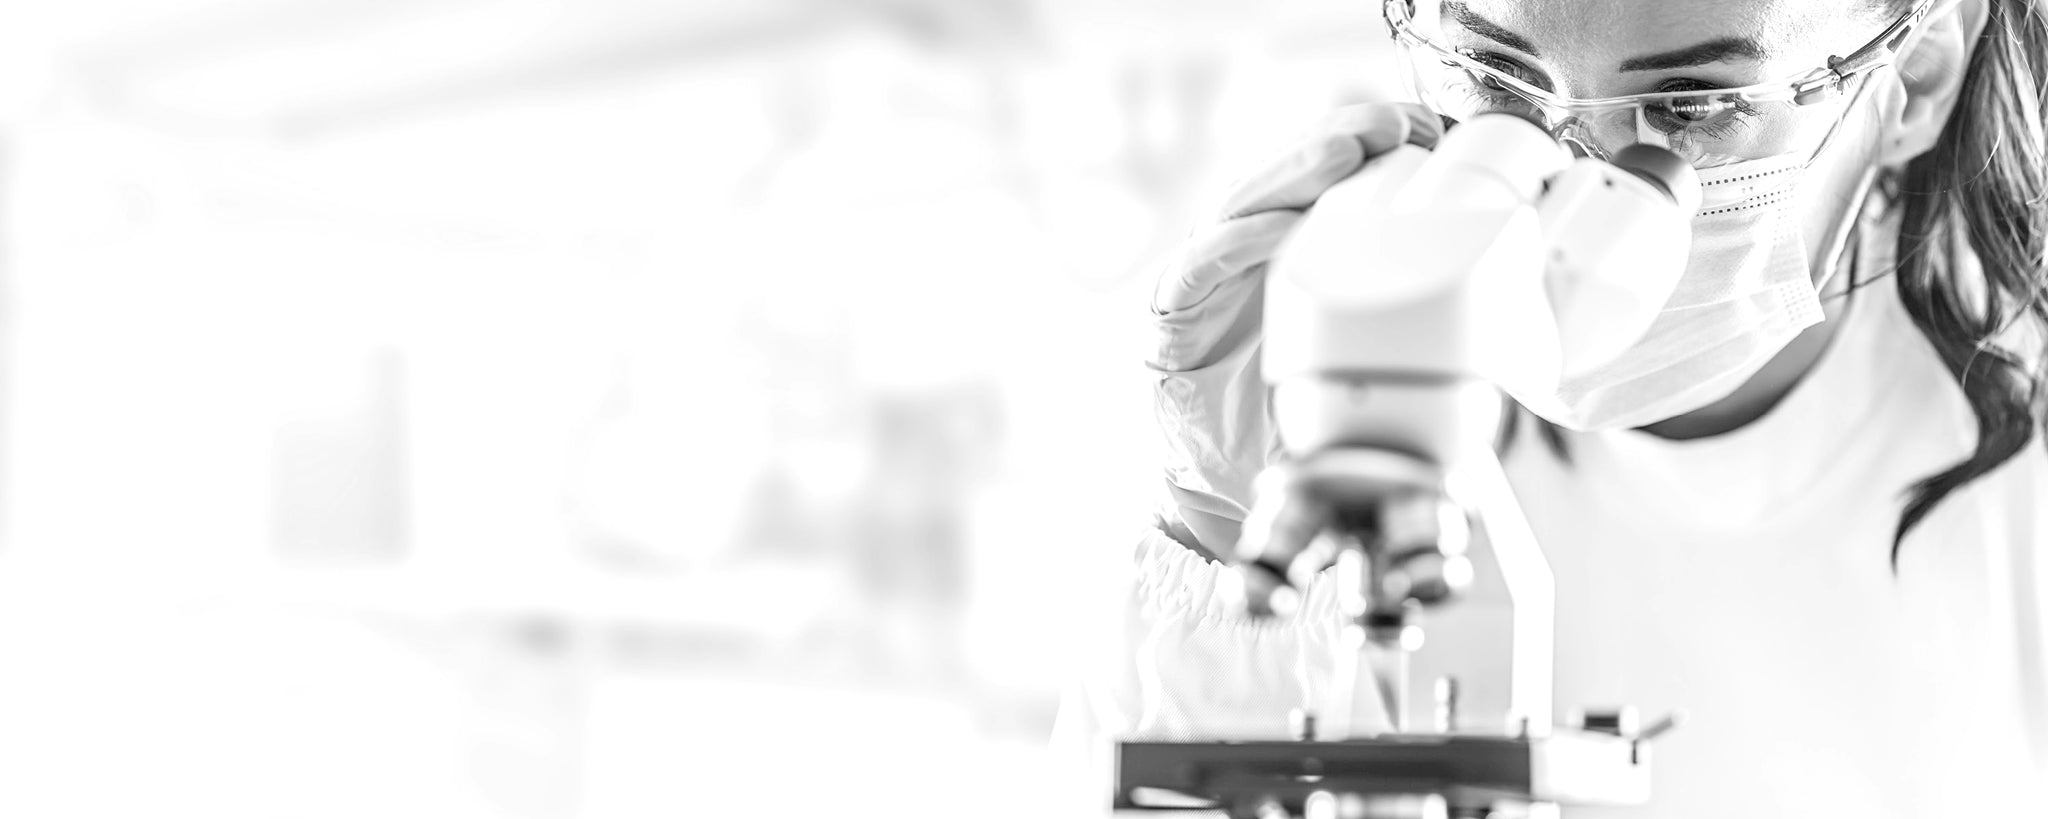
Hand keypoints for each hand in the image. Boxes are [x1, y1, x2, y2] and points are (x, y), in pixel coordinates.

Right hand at [1151, 103, 1443, 557]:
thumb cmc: (1295, 426)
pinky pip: (1196, 271)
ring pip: (1243, 207)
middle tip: (1392, 125)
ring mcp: (1208, 284)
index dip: (1378, 146)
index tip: (1429, 130)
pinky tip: (1268, 229)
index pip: (1334, 183)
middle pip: (1291, 179)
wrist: (1225, 493)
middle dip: (1343, 140)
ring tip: (1340, 153)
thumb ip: (1423, 338)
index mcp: (1299, 259)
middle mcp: (1250, 257)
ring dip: (1293, 175)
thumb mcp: (1370, 375)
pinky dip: (1230, 245)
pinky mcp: (1172, 321)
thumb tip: (1513, 316)